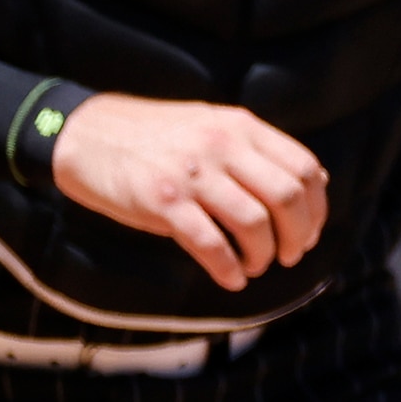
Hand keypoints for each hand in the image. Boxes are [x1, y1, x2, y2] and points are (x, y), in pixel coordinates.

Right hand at [48, 90, 325, 289]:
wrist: (83, 133)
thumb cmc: (153, 136)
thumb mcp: (211, 124)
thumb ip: (255, 148)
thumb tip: (312, 182)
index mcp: (240, 126)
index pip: (304, 167)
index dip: (317, 207)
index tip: (311, 230)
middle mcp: (221, 146)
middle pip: (287, 198)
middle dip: (298, 236)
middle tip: (290, 255)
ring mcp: (192, 174)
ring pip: (255, 224)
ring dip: (264, 255)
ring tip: (255, 266)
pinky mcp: (162, 201)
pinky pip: (211, 244)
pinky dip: (229, 268)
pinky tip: (231, 277)